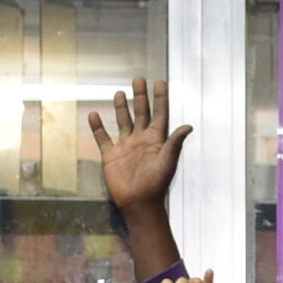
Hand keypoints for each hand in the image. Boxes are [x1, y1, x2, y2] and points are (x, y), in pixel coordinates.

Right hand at [90, 76, 189, 215]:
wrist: (138, 204)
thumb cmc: (156, 185)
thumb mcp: (167, 162)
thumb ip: (175, 143)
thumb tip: (188, 126)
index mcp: (156, 140)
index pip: (159, 114)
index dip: (160, 98)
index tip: (160, 82)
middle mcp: (141, 140)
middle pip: (141, 113)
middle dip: (140, 96)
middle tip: (139, 78)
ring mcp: (126, 147)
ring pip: (123, 122)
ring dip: (121, 108)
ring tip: (119, 93)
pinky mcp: (111, 156)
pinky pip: (103, 138)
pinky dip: (97, 127)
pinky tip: (93, 114)